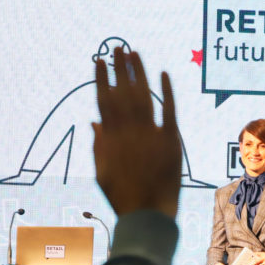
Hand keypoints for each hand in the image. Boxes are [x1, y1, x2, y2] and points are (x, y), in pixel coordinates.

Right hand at [92, 47, 179, 219]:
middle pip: (123, 92)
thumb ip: (99, 146)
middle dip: (119, 68)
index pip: (103, 100)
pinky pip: (169, 111)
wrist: (148, 216)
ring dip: (139, 73)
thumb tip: (94, 122)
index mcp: (110, 138)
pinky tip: (163, 74)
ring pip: (144, 96)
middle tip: (117, 48)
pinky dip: (167, 92)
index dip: (101, 79)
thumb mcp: (102, 173)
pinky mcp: (171, 141)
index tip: (98, 61)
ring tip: (134, 53)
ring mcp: (150, 135)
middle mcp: (129, 132)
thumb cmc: (123, 198)